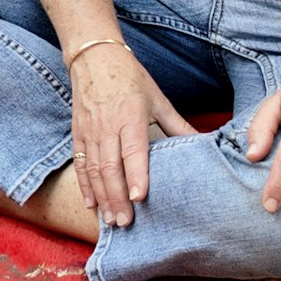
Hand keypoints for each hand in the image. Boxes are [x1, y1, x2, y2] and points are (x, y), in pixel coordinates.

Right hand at [66, 35, 187, 225]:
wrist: (94, 58)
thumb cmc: (130, 77)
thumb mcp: (157, 98)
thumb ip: (177, 125)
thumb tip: (202, 144)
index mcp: (131, 117)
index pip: (133, 151)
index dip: (136, 175)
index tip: (140, 198)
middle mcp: (108, 126)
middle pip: (110, 168)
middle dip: (117, 198)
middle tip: (126, 223)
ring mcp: (90, 132)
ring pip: (94, 170)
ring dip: (102, 198)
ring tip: (111, 221)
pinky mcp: (78, 134)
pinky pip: (80, 164)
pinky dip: (85, 186)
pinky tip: (92, 204)